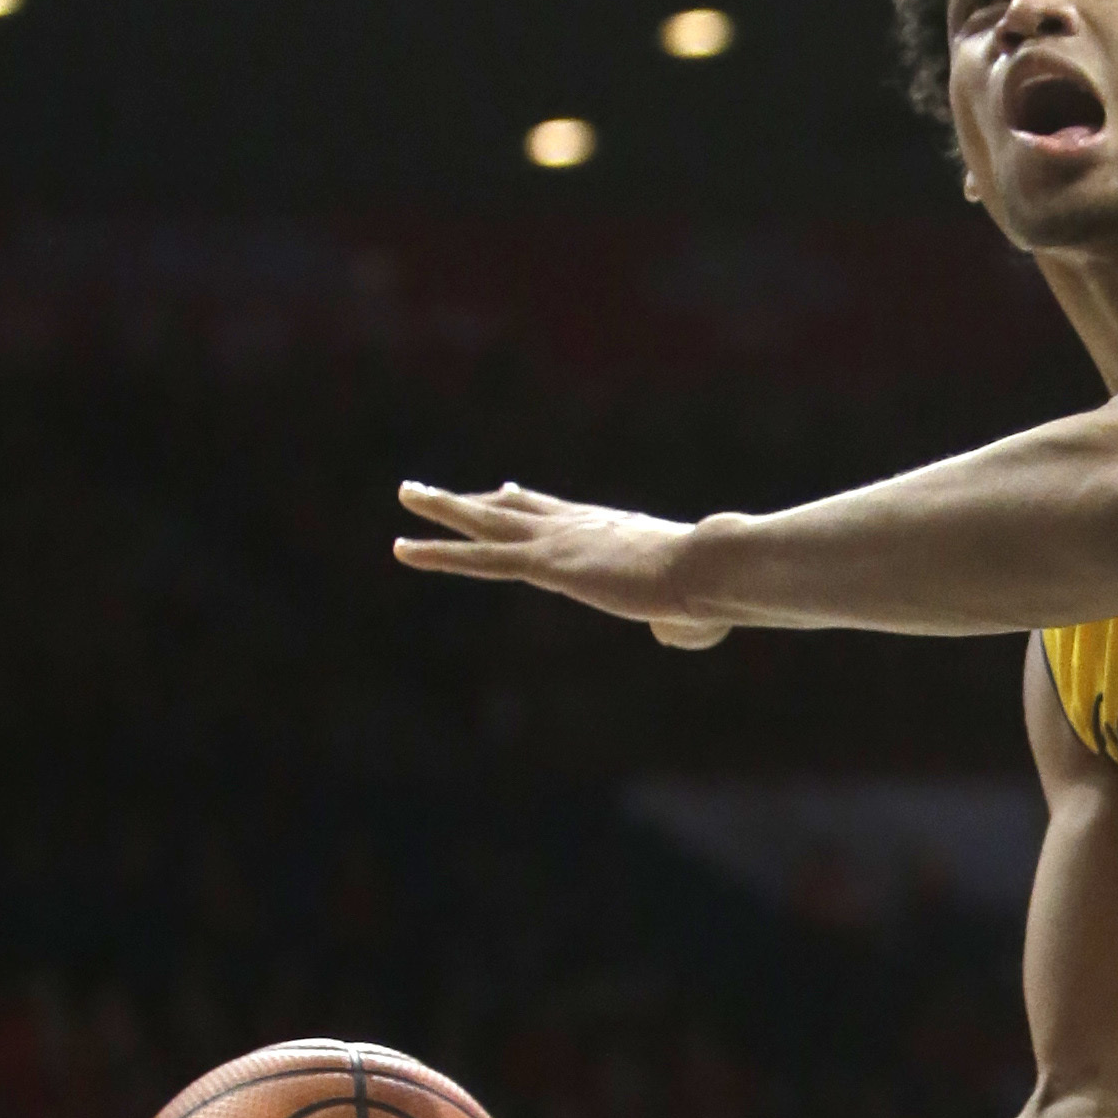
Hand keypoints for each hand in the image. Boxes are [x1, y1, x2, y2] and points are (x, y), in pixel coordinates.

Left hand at [394, 482, 734, 649]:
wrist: (707, 567)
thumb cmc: (714, 587)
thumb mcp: (697, 603)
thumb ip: (679, 615)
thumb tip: (674, 630)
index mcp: (611, 530)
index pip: (558, 513)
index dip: (524, 502)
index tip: (505, 488)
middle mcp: (577, 526)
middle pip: (513, 508)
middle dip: (473, 498)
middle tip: (433, 487)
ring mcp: (557, 542)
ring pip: (486, 522)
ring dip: (442, 507)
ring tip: (407, 493)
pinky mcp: (545, 564)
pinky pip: (479, 560)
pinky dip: (438, 554)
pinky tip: (403, 549)